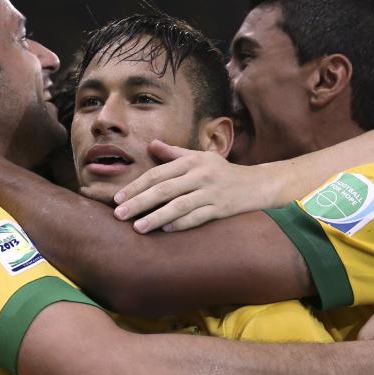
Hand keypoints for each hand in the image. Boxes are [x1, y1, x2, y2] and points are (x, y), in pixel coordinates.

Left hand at [113, 140, 273, 233]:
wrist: (255, 184)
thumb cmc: (221, 171)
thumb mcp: (199, 157)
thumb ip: (174, 153)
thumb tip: (151, 144)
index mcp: (191, 162)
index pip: (158, 174)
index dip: (136, 186)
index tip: (118, 198)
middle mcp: (200, 176)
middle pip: (164, 190)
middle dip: (139, 202)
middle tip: (119, 214)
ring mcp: (211, 193)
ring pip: (179, 206)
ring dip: (156, 217)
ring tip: (137, 227)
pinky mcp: (221, 209)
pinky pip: (198, 217)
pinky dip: (181, 224)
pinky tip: (165, 230)